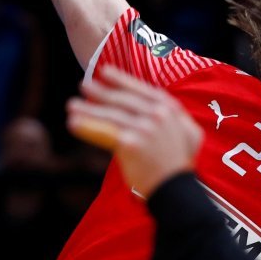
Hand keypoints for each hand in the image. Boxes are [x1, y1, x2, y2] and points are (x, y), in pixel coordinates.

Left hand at [66, 66, 202, 194]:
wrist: (176, 188)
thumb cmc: (181, 164)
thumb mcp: (188, 134)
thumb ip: (175, 118)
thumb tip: (158, 107)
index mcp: (171, 110)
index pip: (142, 89)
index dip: (122, 79)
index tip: (105, 71)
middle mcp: (158, 115)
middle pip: (124, 100)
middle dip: (101, 92)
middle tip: (83, 85)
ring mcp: (145, 128)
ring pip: (111, 115)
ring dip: (88, 109)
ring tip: (72, 106)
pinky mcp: (130, 143)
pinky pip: (104, 132)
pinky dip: (87, 127)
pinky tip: (73, 124)